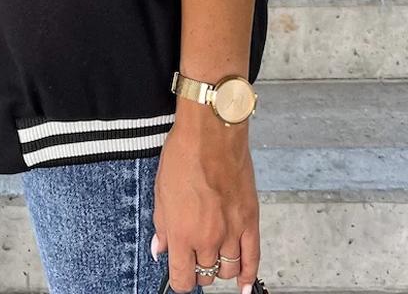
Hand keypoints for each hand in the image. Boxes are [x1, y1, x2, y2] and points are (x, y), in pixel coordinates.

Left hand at [151, 106, 259, 293]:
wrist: (211, 133)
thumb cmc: (184, 155)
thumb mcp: (161, 191)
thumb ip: (162, 226)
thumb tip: (160, 248)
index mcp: (182, 232)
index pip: (182, 278)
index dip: (179, 281)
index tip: (178, 276)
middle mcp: (208, 238)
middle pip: (206, 275)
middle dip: (198, 271)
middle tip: (194, 258)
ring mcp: (232, 231)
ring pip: (228, 269)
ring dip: (219, 269)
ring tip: (213, 258)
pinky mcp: (250, 221)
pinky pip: (252, 258)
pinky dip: (247, 274)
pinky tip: (243, 282)